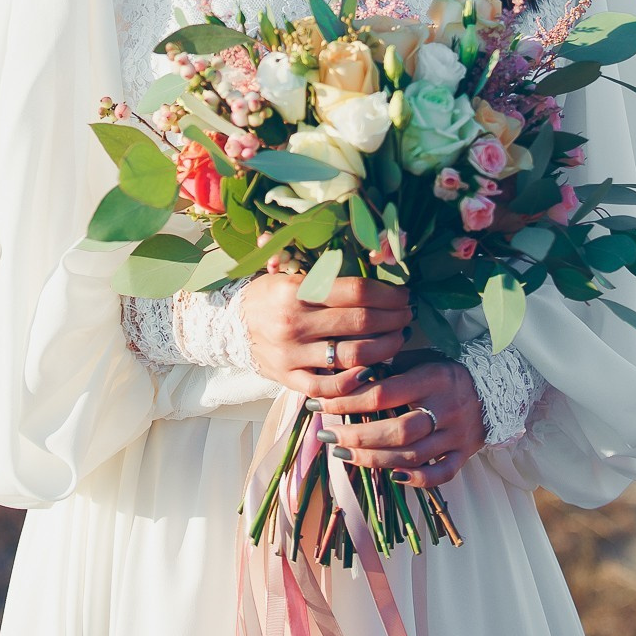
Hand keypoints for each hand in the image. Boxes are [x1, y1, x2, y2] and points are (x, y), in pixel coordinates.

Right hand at [239, 271, 413, 402]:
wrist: (227, 325)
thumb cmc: (266, 294)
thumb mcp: (285, 269)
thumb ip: (319, 263)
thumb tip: (364, 249)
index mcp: (295, 290)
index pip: (355, 291)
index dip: (388, 294)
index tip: (403, 295)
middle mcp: (294, 322)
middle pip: (361, 322)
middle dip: (394, 318)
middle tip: (408, 315)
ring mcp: (291, 354)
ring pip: (352, 355)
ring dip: (385, 347)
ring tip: (398, 338)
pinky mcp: (288, 378)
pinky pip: (328, 386)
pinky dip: (354, 382)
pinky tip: (372, 371)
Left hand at [311, 359, 486, 486]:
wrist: (494, 386)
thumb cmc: (444, 372)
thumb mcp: (419, 359)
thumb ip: (389, 369)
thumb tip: (345, 377)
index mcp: (432, 379)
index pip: (383, 394)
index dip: (348, 401)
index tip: (321, 404)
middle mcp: (446, 408)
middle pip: (397, 431)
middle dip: (357, 436)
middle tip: (328, 437)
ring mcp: (457, 435)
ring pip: (413, 456)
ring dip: (374, 459)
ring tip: (344, 455)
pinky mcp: (465, 454)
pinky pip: (442, 474)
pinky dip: (416, 480)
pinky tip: (390, 477)